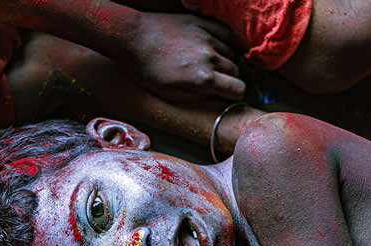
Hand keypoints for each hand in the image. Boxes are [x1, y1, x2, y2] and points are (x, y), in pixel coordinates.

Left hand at [128, 12, 244, 102]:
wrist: (133, 39)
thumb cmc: (147, 70)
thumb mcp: (170, 94)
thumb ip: (197, 97)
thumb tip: (215, 98)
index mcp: (203, 78)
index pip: (238, 89)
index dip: (235, 95)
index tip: (229, 95)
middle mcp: (210, 57)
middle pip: (236, 71)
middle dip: (230, 78)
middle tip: (217, 81)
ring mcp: (207, 37)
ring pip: (232, 52)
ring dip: (226, 60)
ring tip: (213, 64)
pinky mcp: (202, 22)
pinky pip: (225, 33)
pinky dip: (225, 42)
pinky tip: (216, 47)